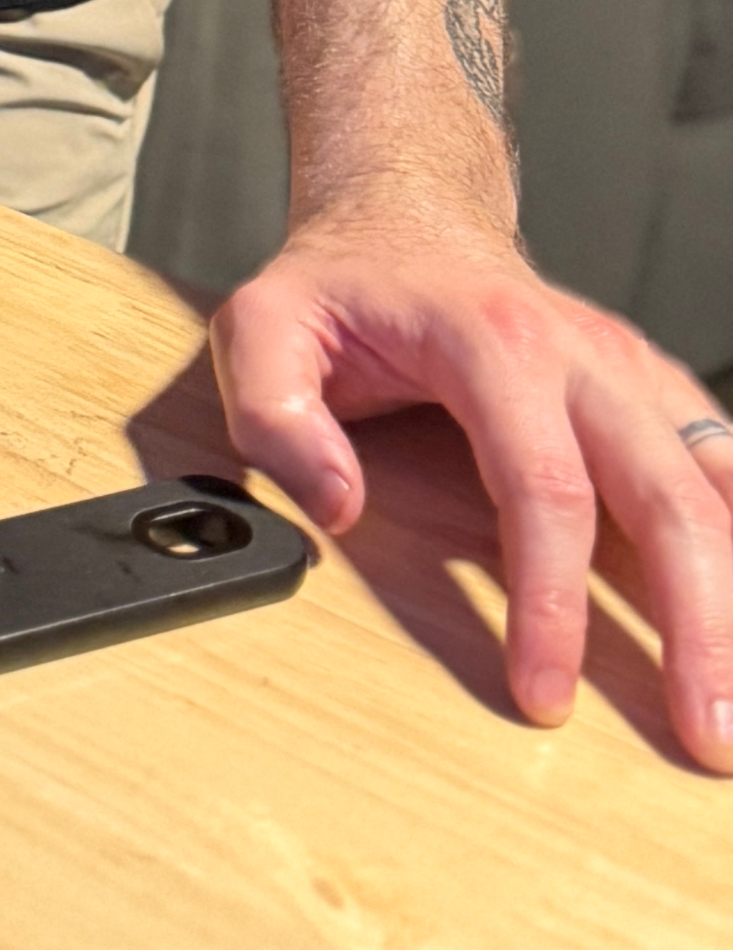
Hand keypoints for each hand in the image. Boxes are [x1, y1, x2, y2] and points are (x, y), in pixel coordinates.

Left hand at [213, 187, 732, 769]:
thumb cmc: (340, 284)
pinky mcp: (654, 392)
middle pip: (667, 500)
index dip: (552, 602)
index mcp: (496, 343)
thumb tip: (338, 508)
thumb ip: (276, 415)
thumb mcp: (263, 327)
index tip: (546, 695)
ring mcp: (631, 373)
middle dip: (698, 625)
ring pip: (716, 490)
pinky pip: (723, 467)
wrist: (405, 216)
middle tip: (705, 733)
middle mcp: (586, 356)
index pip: (545, 490)